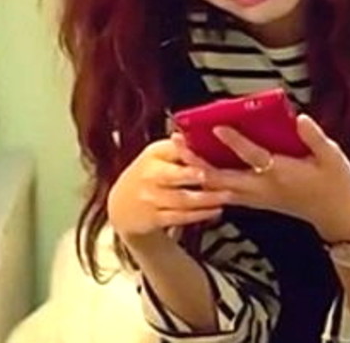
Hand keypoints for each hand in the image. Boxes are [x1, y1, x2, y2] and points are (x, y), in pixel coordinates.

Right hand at [107, 138, 232, 243]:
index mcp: (154, 155)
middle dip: (191, 174)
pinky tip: (217, 210)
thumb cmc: (150, 174)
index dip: (189, 149)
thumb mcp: (158, 155)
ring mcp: (151, 198)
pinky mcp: (155, 218)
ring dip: (206, 198)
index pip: (172, 149)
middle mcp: (150, 175)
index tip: (210, 146)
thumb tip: (207, 130)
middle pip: (173, 175)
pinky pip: (180, 217)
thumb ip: (180, 147)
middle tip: (212, 174)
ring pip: (182, 199)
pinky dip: (199, 215)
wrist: (121, 206)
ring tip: (227, 195)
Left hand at [178, 115, 349, 240]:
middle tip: (178, 142)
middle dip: (198, 160)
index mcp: (282, 173)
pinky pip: (223, 194)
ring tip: (181, 153)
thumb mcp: (333, 157)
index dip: (235, 141)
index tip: (216, 126)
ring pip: (218, 187)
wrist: (335, 215)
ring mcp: (256, 197)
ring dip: (197, 171)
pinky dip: (207, 183)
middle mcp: (263, 187)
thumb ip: (315, 138)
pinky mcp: (254, 201)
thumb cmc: (335, 183)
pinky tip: (196, 171)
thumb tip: (300, 118)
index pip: (253, 156)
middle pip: (222, 177)